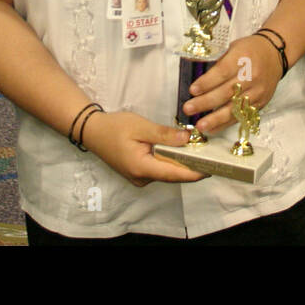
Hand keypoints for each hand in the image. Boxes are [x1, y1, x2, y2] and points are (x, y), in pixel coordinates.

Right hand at [81, 111, 206, 186]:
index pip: (174, 174)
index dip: (195, 172)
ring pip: (167, 173)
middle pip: (173, 175)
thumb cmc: (115, 127)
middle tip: (210, 155)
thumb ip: (164, 134)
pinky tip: (181, 152)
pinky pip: (160, 170)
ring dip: (181, 163)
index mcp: (142, 168)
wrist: (92, 132)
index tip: (212, 168)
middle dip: (191, 166)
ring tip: (199, 151)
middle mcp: (141, 178)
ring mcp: (139, 178)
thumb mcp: (141, 126)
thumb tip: (187, 138)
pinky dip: (171, 162)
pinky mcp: (138, 173)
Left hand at [182, 35, 281, 135]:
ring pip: (235, 108)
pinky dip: (225, 124)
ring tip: (200, 125)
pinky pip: (242, 116)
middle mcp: (252, 75)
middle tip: (188, 108)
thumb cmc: (249, 50)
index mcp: (243, 58)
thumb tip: (198, 80)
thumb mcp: (233, 48)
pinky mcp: (261, 103)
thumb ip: (218, 63)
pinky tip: (212, 128)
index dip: (207, 82)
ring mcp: (258, 91)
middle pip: (227, 92)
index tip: (192, 90)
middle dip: (206, 102)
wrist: (274, 54)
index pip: (223, 72)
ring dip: (215, 119)